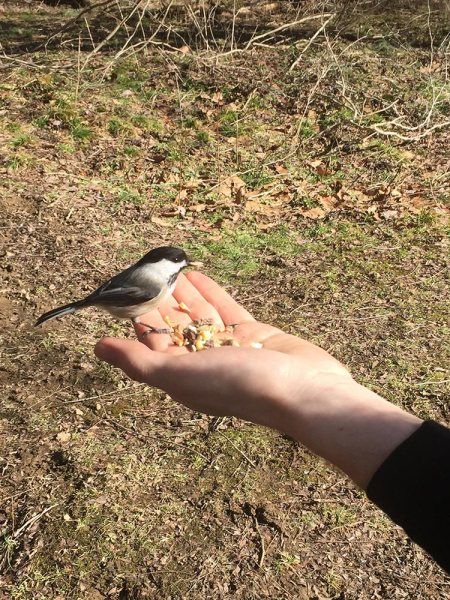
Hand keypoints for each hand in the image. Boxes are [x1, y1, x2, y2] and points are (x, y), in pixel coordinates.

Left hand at [95, 272, 420, 487]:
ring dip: (185, 294)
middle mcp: (205, 364)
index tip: (127, 294)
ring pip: (201, 316)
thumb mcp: (181, 375)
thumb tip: (98, 347)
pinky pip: (228, 310)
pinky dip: (213, 293)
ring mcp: (231, 349)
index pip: (152, 345)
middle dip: (161, 301)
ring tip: (170, 270)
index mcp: (183, 377)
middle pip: (176, 327)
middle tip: (148, 274)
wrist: (304, 390)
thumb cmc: (239, 386)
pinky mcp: (255, 336)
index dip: (138, 320)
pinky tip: (200, 276)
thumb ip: (139, 361)